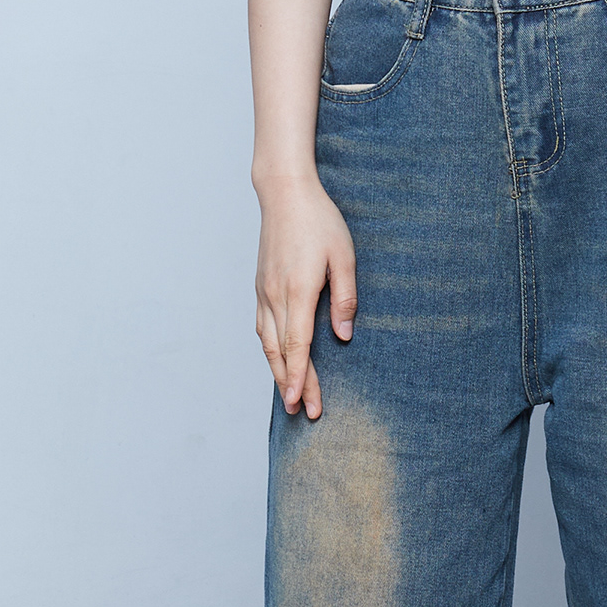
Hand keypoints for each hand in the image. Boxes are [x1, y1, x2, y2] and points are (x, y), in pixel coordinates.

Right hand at [254, 173, 356, 416]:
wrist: (284, 194)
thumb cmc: (319, 221)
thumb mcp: (344, 256)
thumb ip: (345, 298)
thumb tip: (344, 336)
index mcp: (298, 290)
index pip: (298, 346)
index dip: (300, 378)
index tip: (302, 402)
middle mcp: (275, 296)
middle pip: (281, 352)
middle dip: (291, 384)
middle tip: (301, 412)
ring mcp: (264, 292)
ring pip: (267, 343)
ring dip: (278, 372)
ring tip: (289, 396)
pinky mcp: (260, 287)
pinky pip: (262, 328)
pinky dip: (270, 351)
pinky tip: (278, 361)